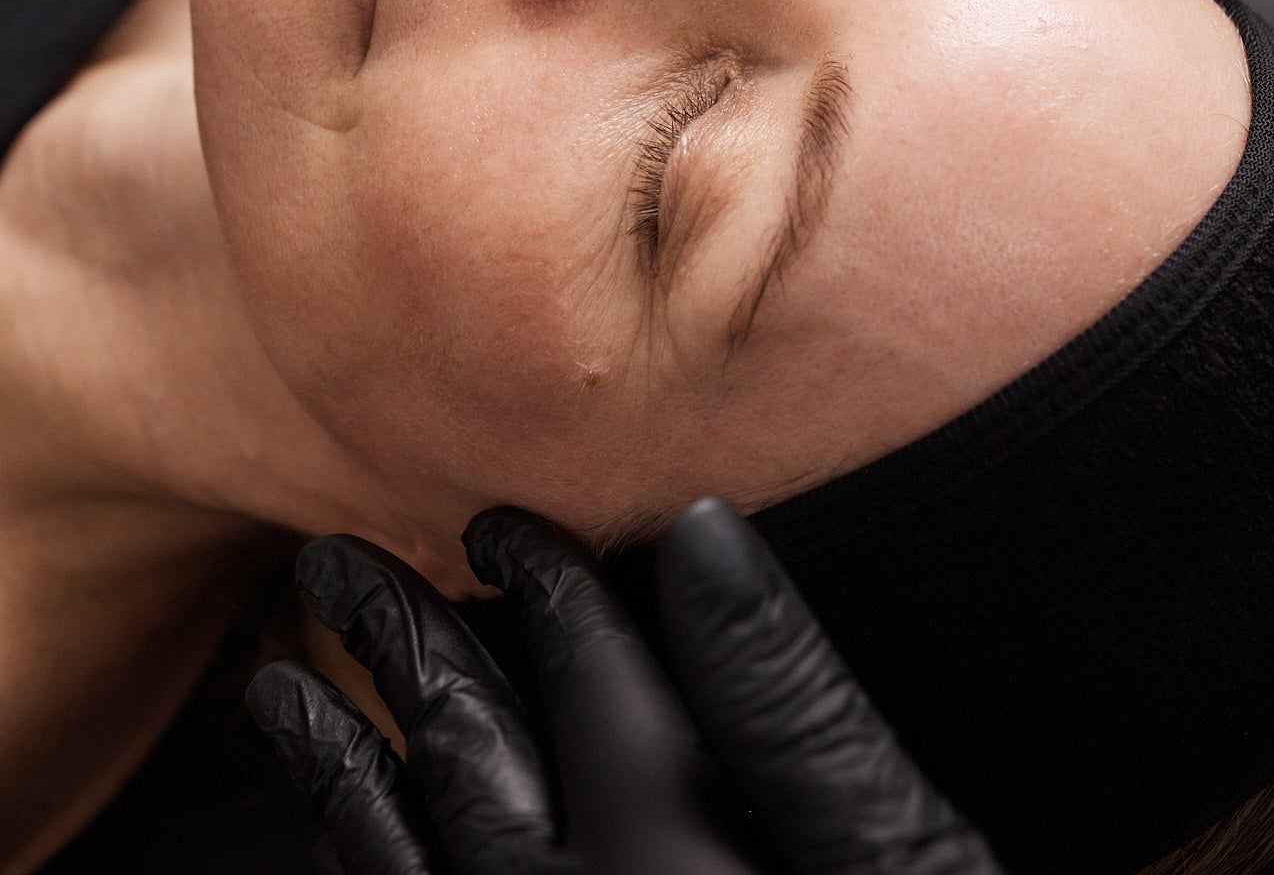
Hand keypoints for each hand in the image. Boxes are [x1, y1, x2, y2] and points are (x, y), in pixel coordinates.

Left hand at [247, 500, 1004, 873]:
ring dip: (335, 768)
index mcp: (677, 855)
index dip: (544, 578)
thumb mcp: (906, 873)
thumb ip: (799, 713)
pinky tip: (346, 847)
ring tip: (279, 694)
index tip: (501, 521)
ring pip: (404, 863)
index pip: (589, 670)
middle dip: (400, 645)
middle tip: (331, 564)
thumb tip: (706, 538)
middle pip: (466, 750)